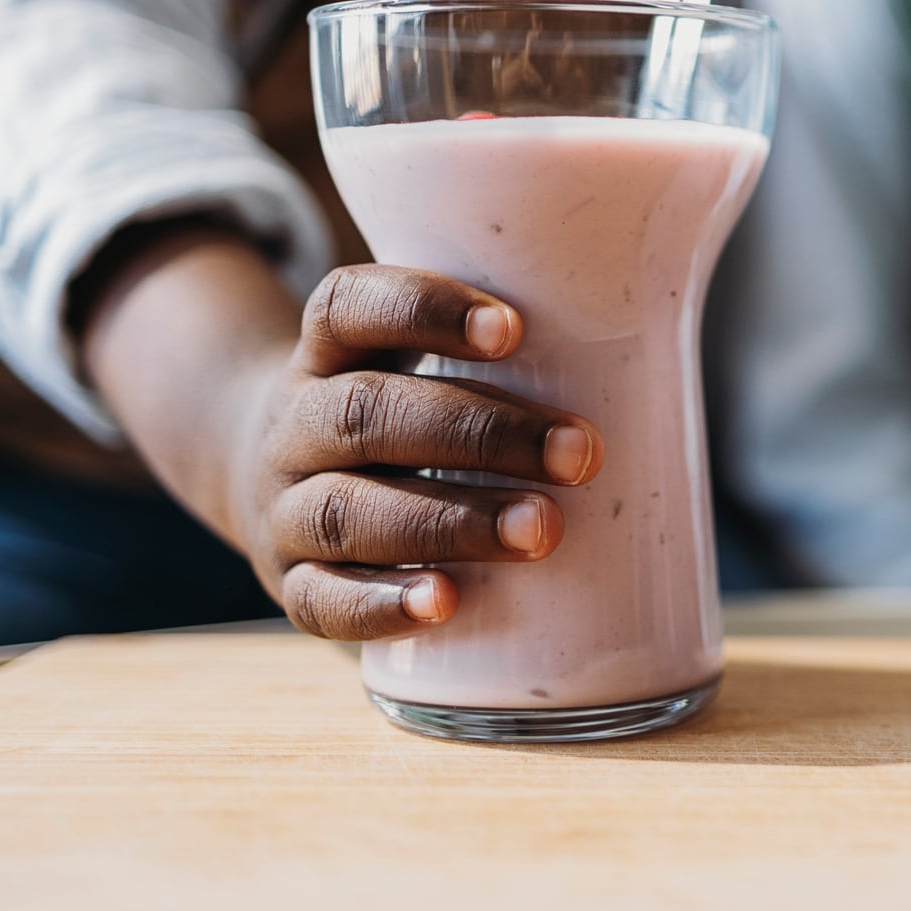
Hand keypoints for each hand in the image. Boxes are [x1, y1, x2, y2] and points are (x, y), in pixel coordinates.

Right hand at [220, 264, 603, 641]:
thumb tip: (644, 345)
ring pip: (347, 510)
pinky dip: (381, 603)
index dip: (423, 310)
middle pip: (366, 414)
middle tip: (576, 454)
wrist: (266, 480)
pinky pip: (319, 600)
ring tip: (540, 530)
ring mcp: (283, 507)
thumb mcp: (409, 362)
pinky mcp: (288, 583)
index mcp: (327, 352)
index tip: (513, 330)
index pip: (349, 306)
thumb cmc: (391, 413)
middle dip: (479, 433)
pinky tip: (445, 601)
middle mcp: (294, 424)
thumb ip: (496, 353)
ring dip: (449, 521)